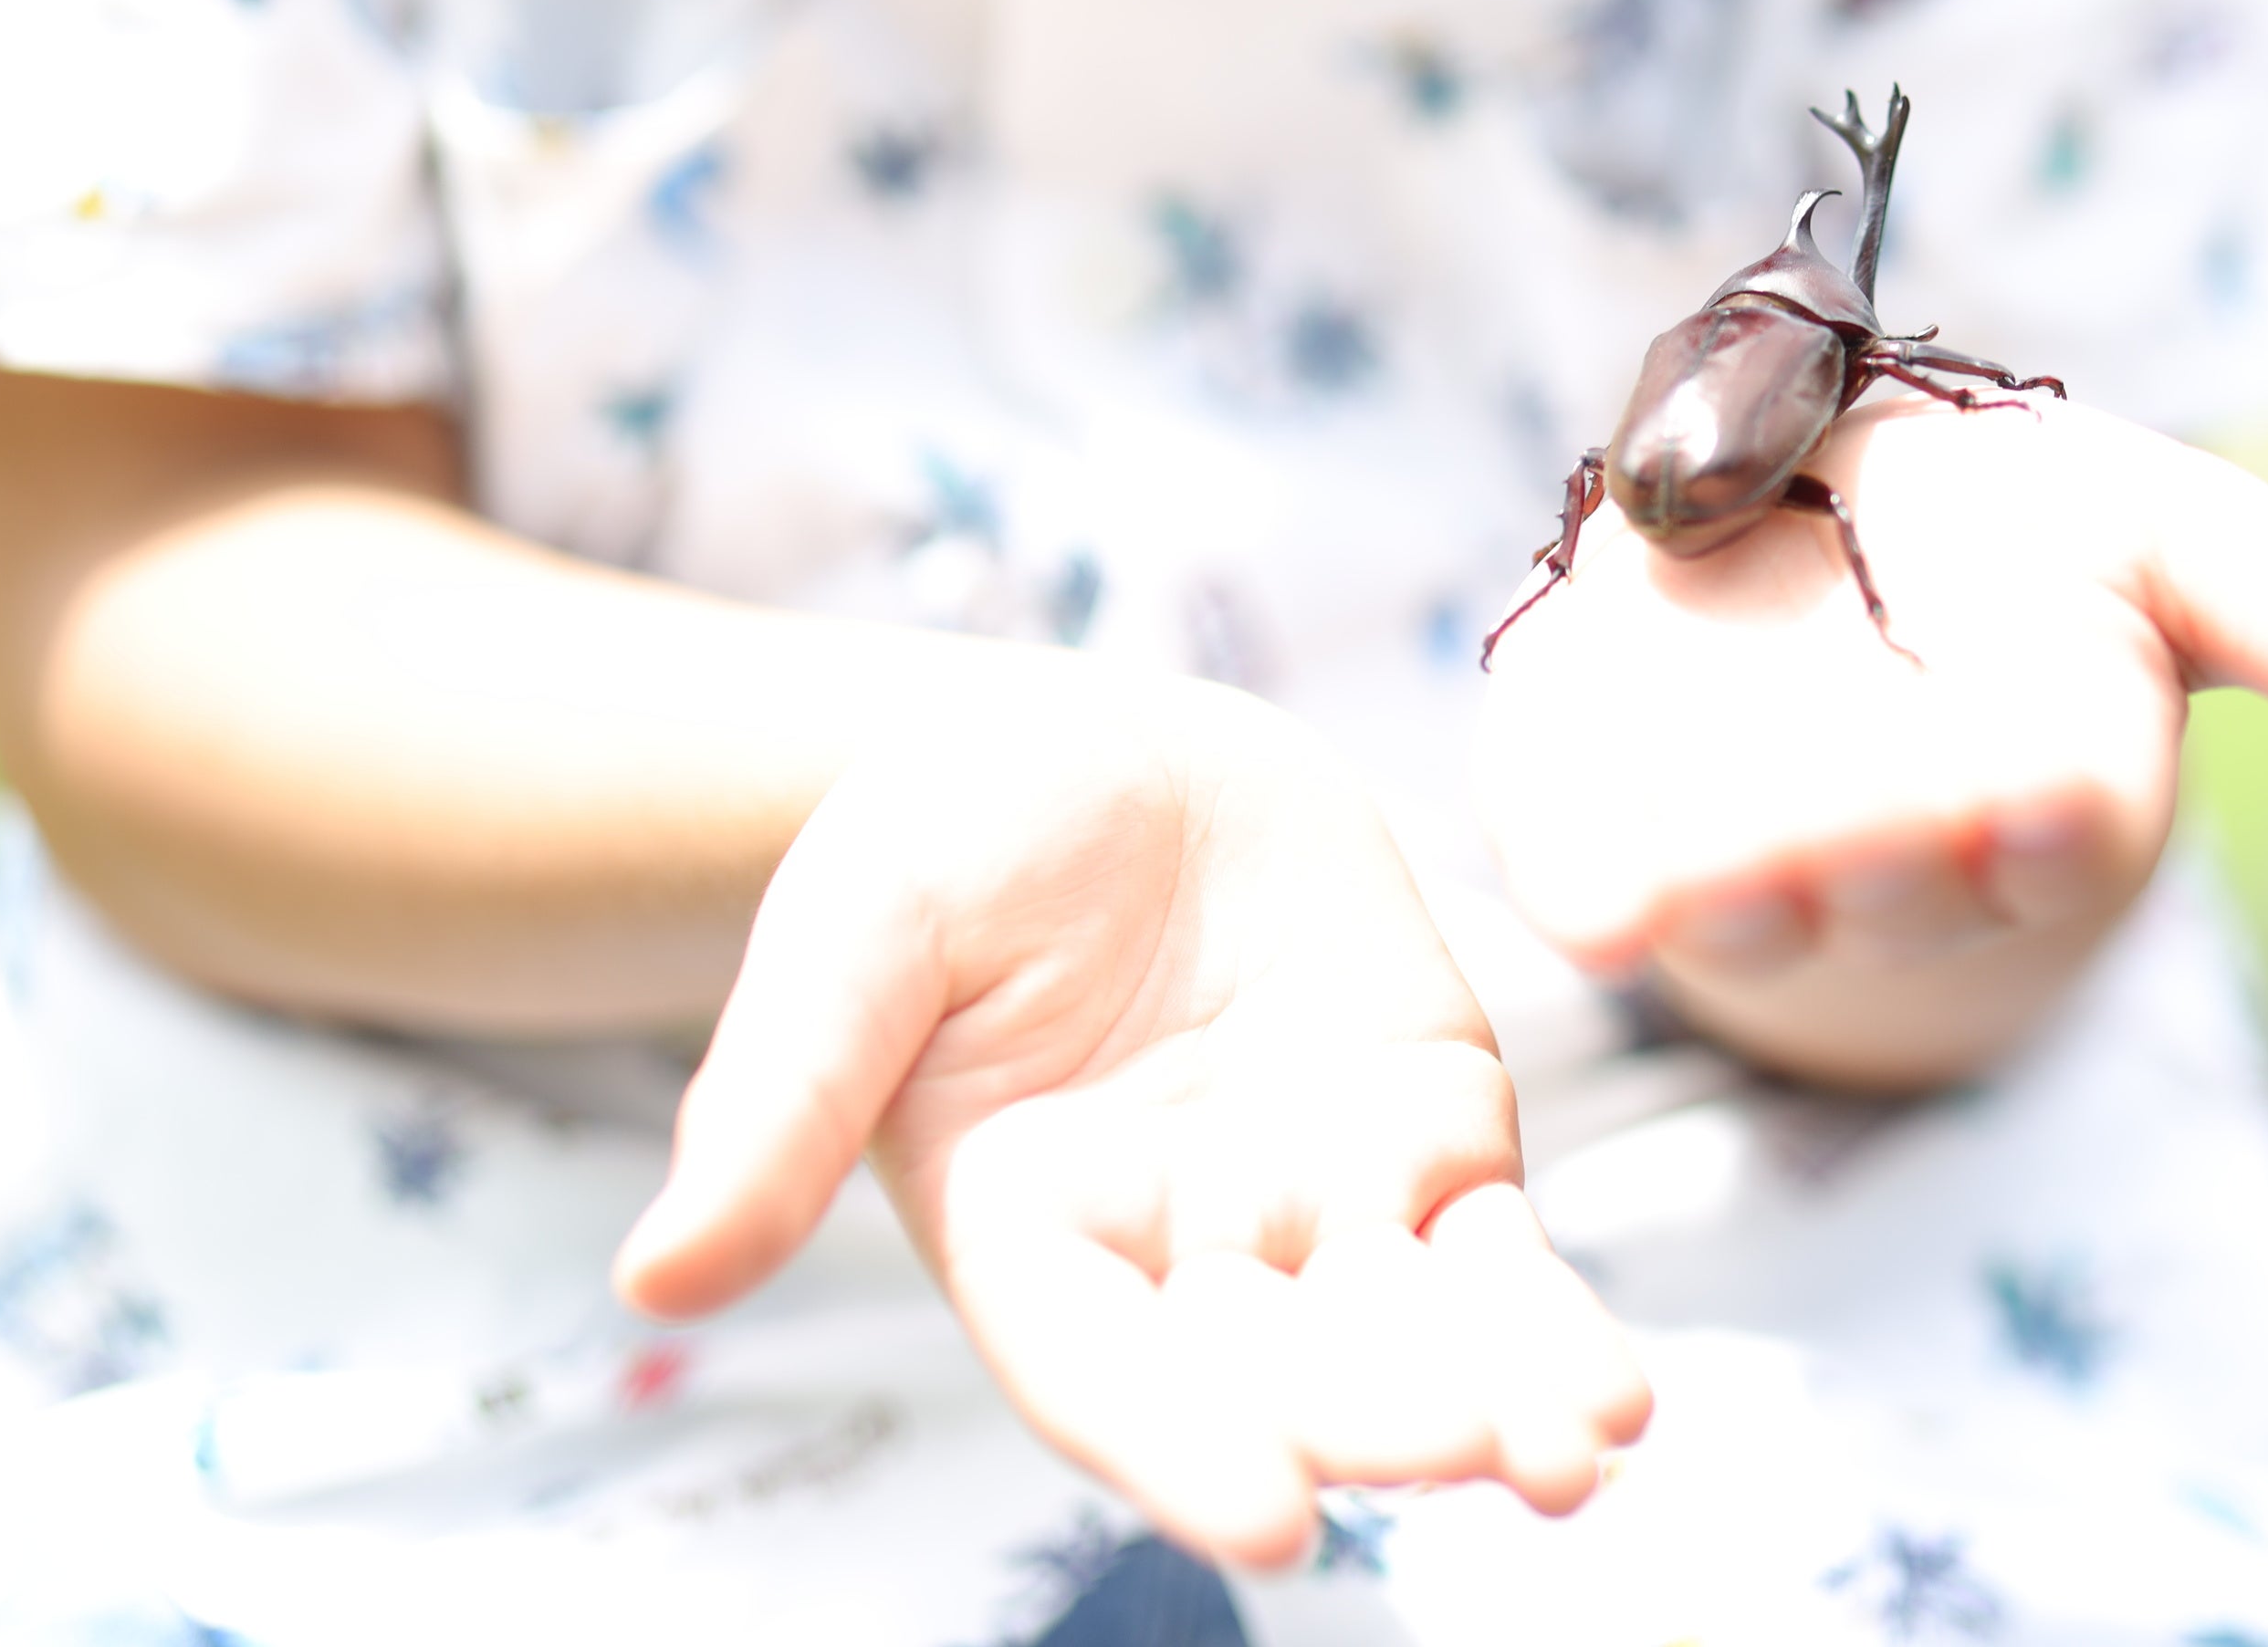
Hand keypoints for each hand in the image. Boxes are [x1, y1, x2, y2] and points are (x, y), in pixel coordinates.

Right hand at [611, 666, 1650, 1564]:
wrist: (1099, 747)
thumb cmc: (945, 837)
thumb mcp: (853, 931)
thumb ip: (777, 1099)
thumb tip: (653, 1284)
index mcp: (1030, 1237)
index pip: (1104, 1373)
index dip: (1183, 1448)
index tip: (1273, 1519)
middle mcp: (1178, 1257)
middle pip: (1283, 1369)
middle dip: (1376, 1415)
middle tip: (1469, 1452)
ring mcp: (1315, 1205)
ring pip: (1413, 1330)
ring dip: (1497, 1398)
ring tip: (1580, 1453)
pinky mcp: (1427, 1134)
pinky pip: (1498, 1248)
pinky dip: (1555, 1322)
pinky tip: (1614, 1397)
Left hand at [1472, 398, 2267, 1087]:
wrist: (1798, 534)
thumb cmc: (2014, 543)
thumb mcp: (2183, 541)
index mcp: (2051, 779)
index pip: (2063, 808)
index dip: (2047, 800)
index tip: (2037, 794)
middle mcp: (1899, 855)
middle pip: (1896, 868)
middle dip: (1877, 842)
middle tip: (1863, 823)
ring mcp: (1735, 854)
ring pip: (1741, 894)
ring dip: (1725, 887)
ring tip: (1695, 882)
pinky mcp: (1593, 833)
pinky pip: (1583, 876)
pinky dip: (1579, 883)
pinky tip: (1578, 895)